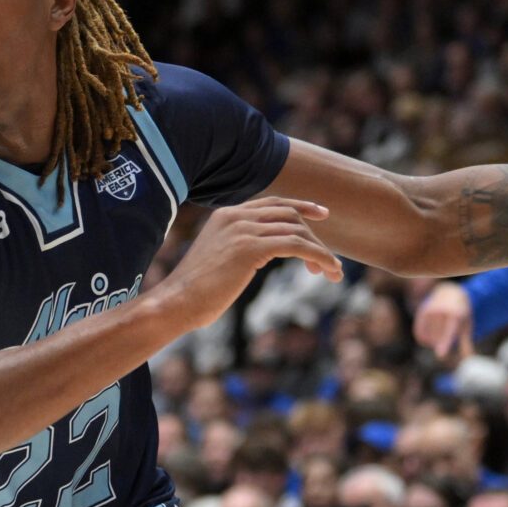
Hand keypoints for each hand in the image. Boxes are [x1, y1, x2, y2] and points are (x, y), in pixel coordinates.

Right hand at [152, 197, 342, 333]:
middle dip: (314, 236)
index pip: (272, 204)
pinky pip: (297, 245)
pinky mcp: (251, 248)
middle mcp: (236, 216)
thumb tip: (256, 256)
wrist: (175, 303)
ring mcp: (243, 230)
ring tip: (332, 272)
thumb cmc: (194, 293)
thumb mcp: (217, 260)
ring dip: (320, 251)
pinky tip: (326, 269)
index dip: (301, 206)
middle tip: (328, 263)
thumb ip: (237, 249)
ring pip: (297, 231)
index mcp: (226, 215)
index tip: (322, 214)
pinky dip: (318, 255)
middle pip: (289, 215)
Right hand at [414, 282, 473, 363]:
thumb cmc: (461, 313)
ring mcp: (431, 311)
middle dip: (441, 344)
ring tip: (439, 337)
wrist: (450, 292)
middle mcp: (442, 311)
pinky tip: (428, 340)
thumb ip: (466, 343)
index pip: (449, 331)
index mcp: (456, 314)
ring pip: (428, 336)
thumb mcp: (466, 326)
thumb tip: (468, 359)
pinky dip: (423, 338)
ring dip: (433, 342)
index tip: (441, 356)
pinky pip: (419, 332)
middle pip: (437, 337)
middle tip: (445, 342)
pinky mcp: (422, 312)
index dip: (445, 343)